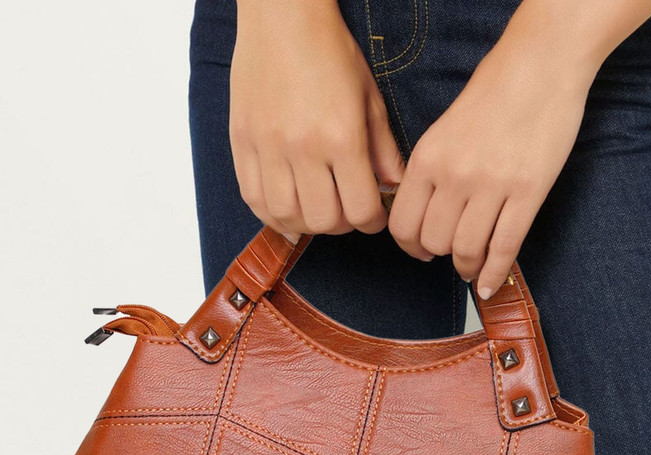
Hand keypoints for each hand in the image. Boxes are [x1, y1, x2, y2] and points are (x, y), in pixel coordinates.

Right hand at [230, 0, 404, 237]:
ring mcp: (268, 147)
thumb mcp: (370, 100)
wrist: (282, 16)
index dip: (373, 222)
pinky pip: (253, 199)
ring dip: (307, 223)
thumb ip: (384, 150)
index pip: (361, 209)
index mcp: (341, 137)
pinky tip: (288, 208)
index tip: (374, 217)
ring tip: (317, 210)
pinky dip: (273, 215)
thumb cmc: (330, 53)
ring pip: (287, 216)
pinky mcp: (242, 143)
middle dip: (342, 225)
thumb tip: (394, 188)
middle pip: (324, 220)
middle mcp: (303, 148)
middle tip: (346, 211)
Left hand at [388, 14, 598, 297]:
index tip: (419, 251)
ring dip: (465, 266)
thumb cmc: (492, 95)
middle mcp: (454, 176)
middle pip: (434, 243)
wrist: (540, 67)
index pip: (403, 225)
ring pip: (466, 251)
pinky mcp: (527, 194)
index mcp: (427, 159)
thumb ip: (428, 174)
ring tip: (470, 266)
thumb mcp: (442, 131)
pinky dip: (494, 275)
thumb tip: (420, 216)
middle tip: (449, 253)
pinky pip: (504, 249)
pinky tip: (488, 285)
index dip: (409, 247)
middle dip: (439, 255)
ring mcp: (492, 187)